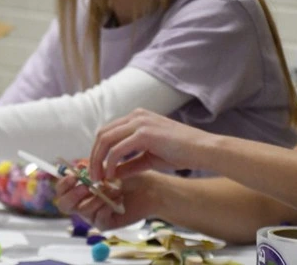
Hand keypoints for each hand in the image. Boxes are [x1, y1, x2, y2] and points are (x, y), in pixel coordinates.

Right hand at [55, 172, 161, 230]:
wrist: (148, 189)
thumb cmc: (128, 176)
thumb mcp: (108, 167)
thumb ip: (92, 168)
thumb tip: (78, 167)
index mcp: (80, 188)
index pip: (62, 189)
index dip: (64, 184)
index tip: (74, 176)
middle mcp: (83, 202)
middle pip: (64, 205)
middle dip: (73, 195)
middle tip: (86, 186)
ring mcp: (92, 214)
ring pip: (83, 210)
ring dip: (98, 197)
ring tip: (114, 189)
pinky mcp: (104, 223)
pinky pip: (98, 218)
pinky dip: (108, 207)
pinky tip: (119, 200)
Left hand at [89, 109, 215, 181]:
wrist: (204, 150)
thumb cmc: (181, 153)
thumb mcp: (149, 158)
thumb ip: (129, 163)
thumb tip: (110, 173)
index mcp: (137, 117)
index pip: (108, 131)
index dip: (98, 151)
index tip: (96, 169)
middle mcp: (136, 116)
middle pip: (102, 134)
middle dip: (94, 156)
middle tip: (93, 177)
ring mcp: (139, 122)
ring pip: (106, 140)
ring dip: (98, 161)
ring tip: (99, 179)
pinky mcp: (144, 133)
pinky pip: (117, 149)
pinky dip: (110, 164)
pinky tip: (111, 176)